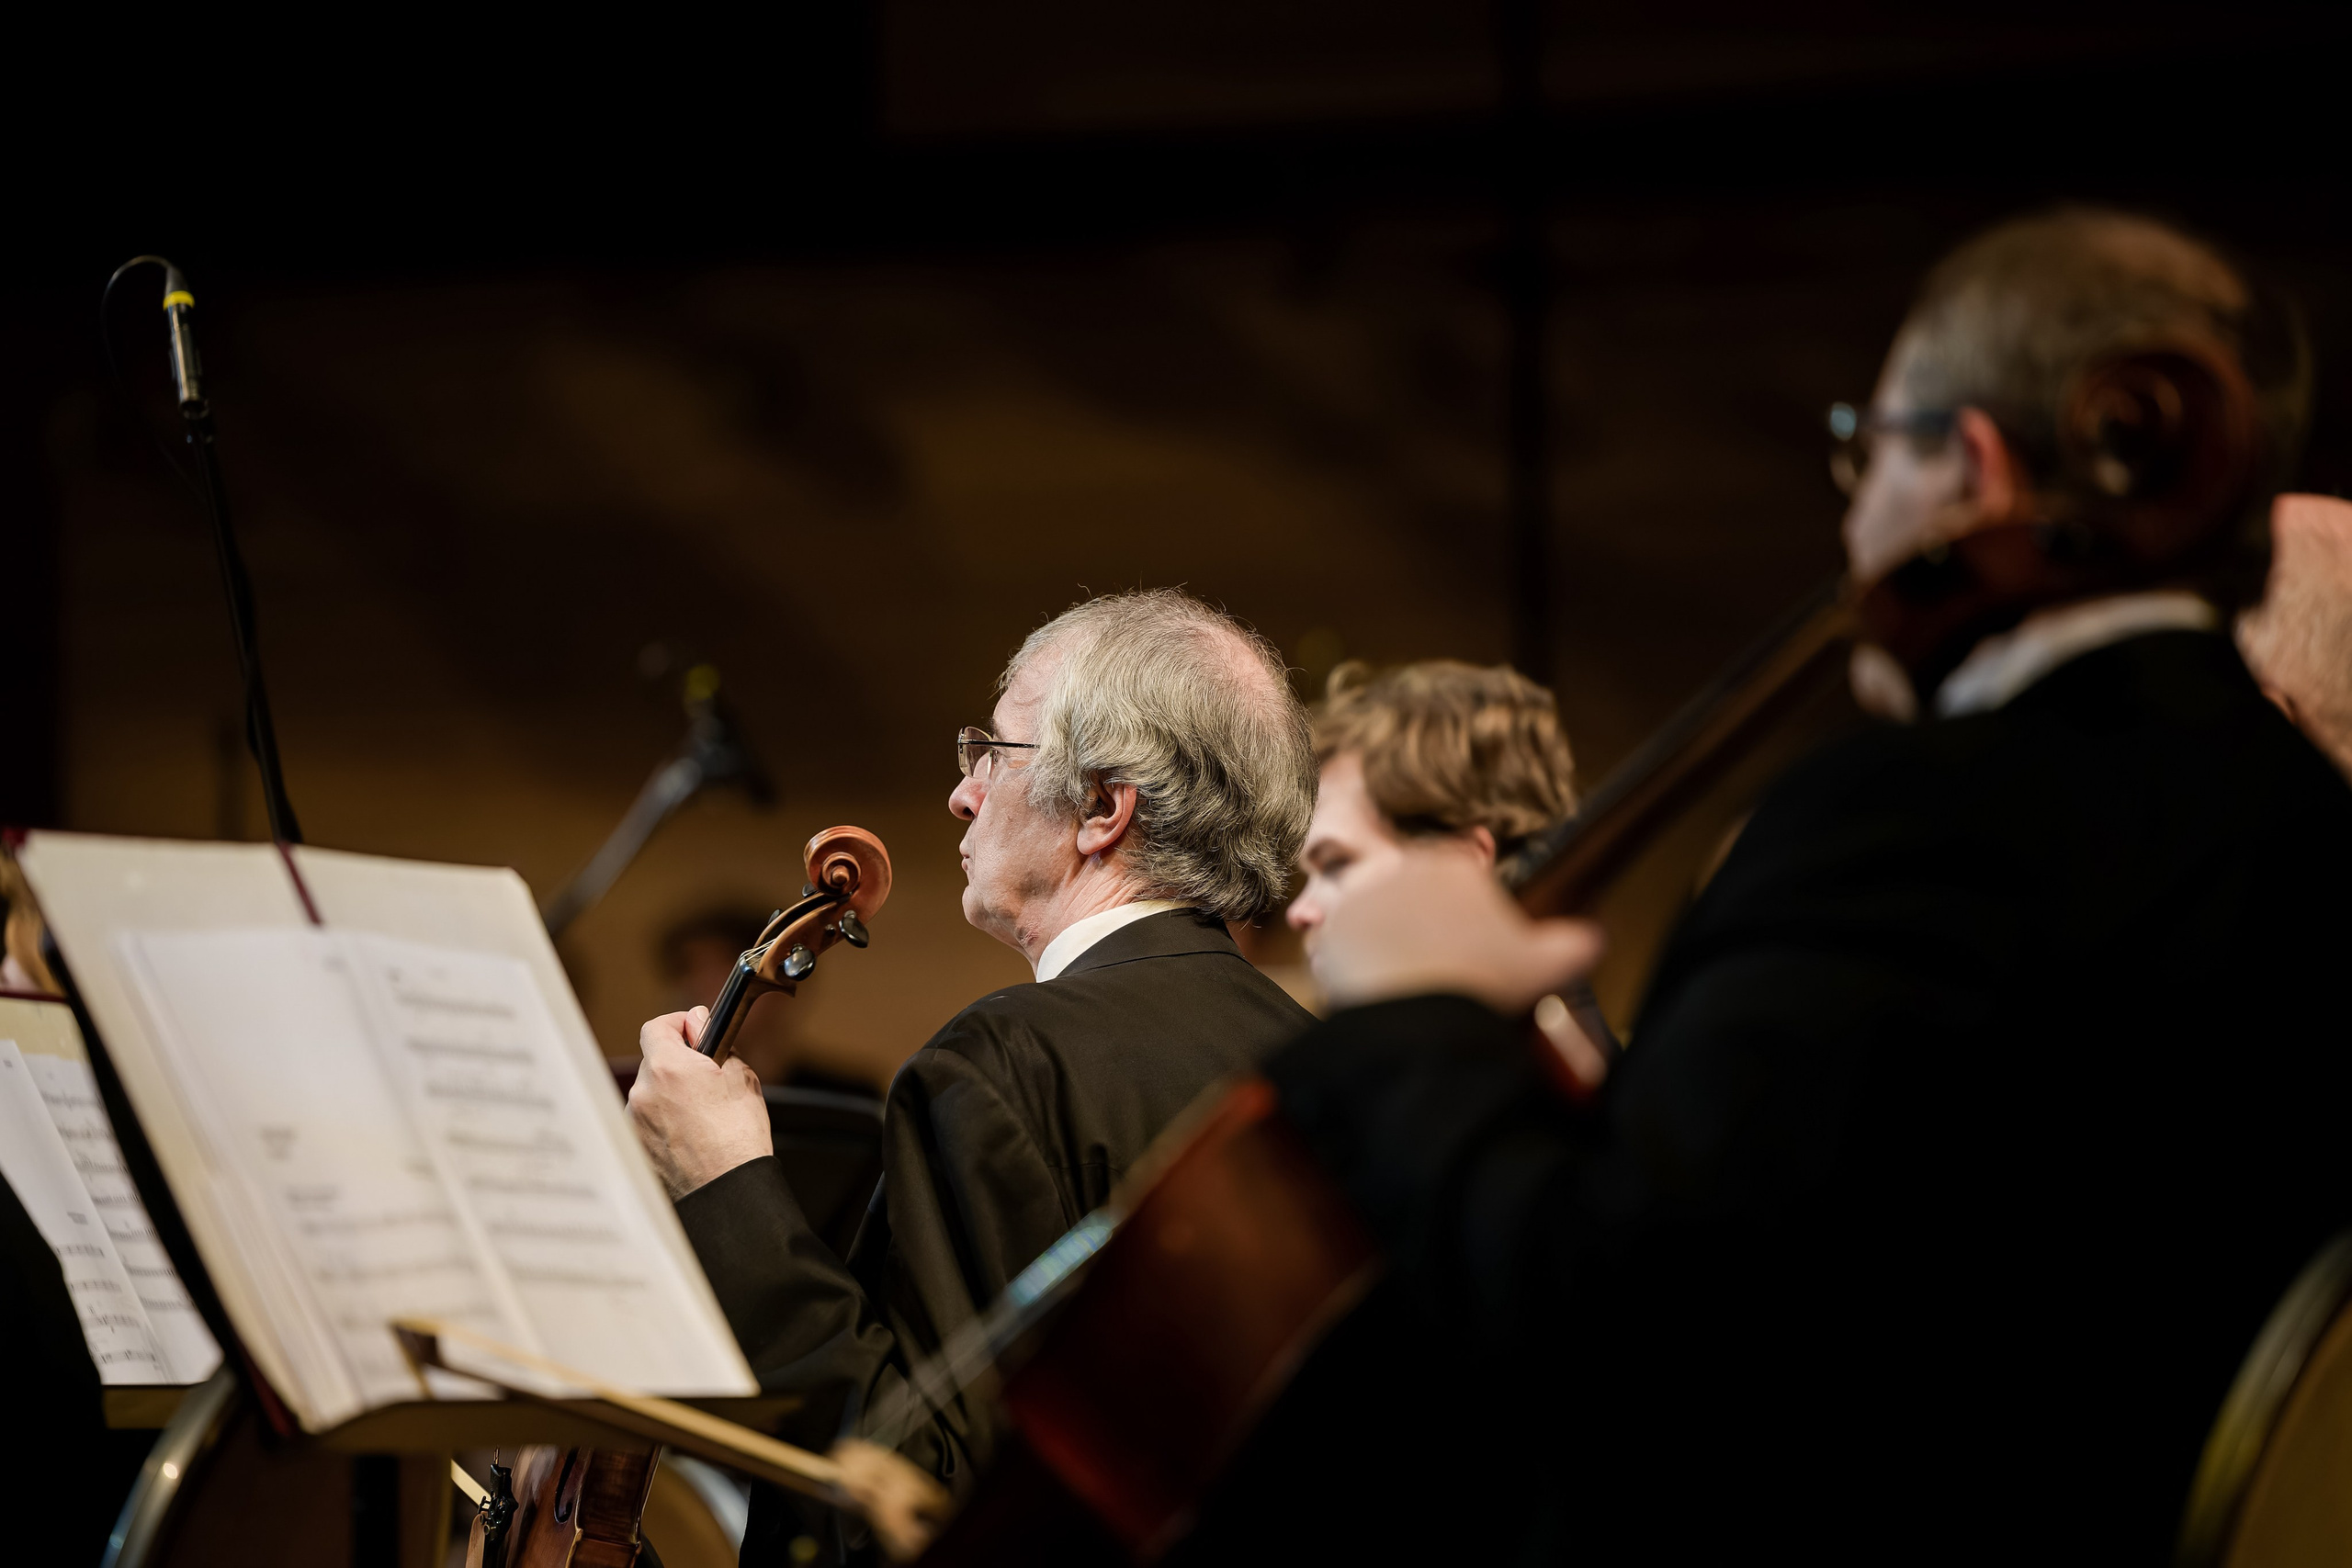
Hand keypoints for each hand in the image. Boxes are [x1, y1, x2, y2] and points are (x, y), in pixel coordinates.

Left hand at [628, 1007, 772, 1198]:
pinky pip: (647, 1121)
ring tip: (701, 1116)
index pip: (656, 1027)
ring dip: (669, 1095)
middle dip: (678, 1064)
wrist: (728, 1189)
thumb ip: (713, 1041)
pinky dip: (664, 1122)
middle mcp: (643, 1092)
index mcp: (668, 1068)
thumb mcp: (741, 1077)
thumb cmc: (739, 1137)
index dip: (677, 1024)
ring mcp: (635, 1122)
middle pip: (655, 1062)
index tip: (695, 1031)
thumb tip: (698, 1021)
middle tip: (707, 1079)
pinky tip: (689, 1136)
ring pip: (651, 1093)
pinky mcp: (635, 1146)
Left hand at [1307, 843, 1601, 1015]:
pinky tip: (1372, 985)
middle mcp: (1405, 869)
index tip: (1463, 946)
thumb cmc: (1484, 986)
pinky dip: (1351, 962)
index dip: (1460, 918)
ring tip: (1402, 980)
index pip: (1454, 881)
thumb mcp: (1545, 966)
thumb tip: (1597, 940)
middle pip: (1411, 896)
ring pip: (1375, 917)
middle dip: (1419, 925)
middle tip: (1432, 968)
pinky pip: (1338, 941)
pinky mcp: (1331, 925)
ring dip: (1384, 942)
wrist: (1423, 1018)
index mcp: (1456, 869)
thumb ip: (1576, 946)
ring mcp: (1362, 895)